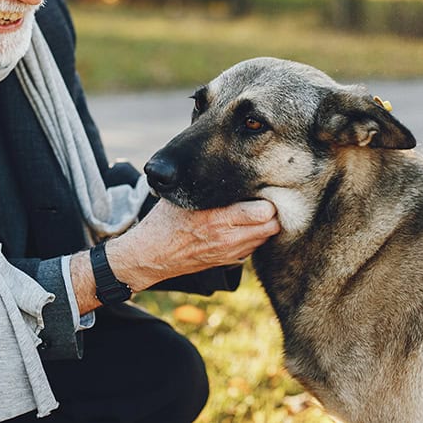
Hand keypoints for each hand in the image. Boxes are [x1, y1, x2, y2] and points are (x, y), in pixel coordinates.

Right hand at [106, 198, 279, 291]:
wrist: (151, 254)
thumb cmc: (164, 220)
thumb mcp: (183, 196)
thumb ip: (206, 184)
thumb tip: (223, 161)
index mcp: (219, 217)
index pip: (265, 211)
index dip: (268, 198)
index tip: (261, 188)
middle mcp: (229, 237)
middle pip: (272, 225)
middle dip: (272, 212)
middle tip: (263, 199)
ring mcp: (230, 252)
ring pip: (266, 238)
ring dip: (264, 225)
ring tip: (253, 212)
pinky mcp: (228, 262)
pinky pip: (253, 248)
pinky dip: (254, 237)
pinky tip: (242, 227)